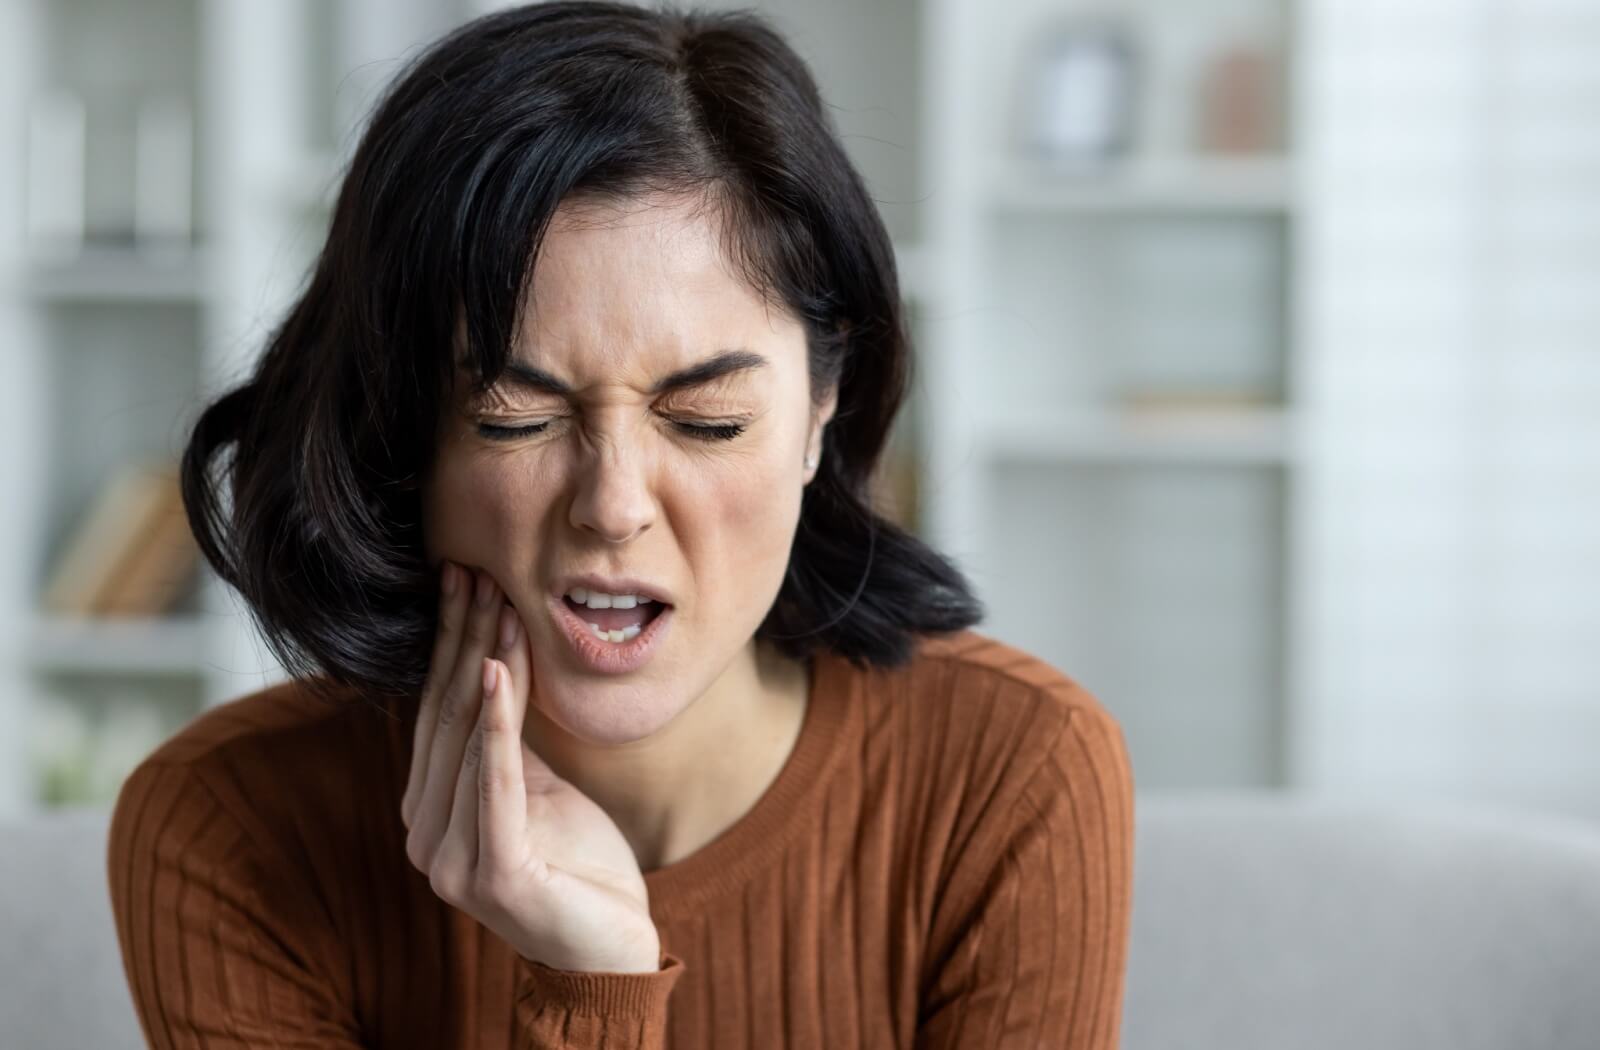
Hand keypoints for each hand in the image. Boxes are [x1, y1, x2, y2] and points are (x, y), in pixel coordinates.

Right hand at [400, 561, 661, 973]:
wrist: (610, 948)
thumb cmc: (578, 863)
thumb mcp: (538, 784)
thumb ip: (505, 740)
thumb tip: (495, 663)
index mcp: (428, 809)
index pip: (437, 708)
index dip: (450, 642)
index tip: (462, 577)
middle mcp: (424, 832)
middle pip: (446, 714)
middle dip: (462, 638)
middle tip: (474, 572)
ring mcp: (450, 858)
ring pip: (468, 736)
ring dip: (486, 663)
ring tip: (499, 604)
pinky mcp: (491, 871)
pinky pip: (495, 779)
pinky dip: (497, 722)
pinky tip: (498, 670)